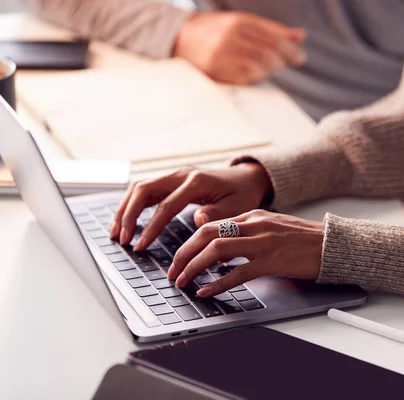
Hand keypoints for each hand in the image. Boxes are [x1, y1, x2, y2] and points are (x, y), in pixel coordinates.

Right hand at [109, 163, 272, 250]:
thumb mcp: (237, 207)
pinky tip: (125, 221)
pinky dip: (132, 204)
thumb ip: (217, 215)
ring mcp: (175, 176)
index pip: (166, 205)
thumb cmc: (243, 194)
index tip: (140, 246)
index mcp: (197, 182)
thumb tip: (198, 220)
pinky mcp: (172, 181)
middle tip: (121, 238)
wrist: (247, 178)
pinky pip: (146, 190)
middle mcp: (182, 174)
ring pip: (140, 187)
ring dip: (125, 208)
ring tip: (116, 232)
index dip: (150, 227)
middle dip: (128, 214)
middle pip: (143, 189)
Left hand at [168, 210, 322, 296]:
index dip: (188, 243)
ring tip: (184, 282)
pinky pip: (238, 273)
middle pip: (206, 235)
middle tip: (173, 271)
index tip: (178, 259)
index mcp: (251, 216)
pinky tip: (207, 292)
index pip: (209, 225)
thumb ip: (244, 236)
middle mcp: (254, 225)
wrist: (331, 244)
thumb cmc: (302, 240)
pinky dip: (218, 284)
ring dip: (194, 267)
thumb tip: (218, 254)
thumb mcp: (270, 228)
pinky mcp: (272, 261)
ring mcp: (262, 242)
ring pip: (216, 251)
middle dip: (183, 254)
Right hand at [174, 11, 306, 84]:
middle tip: (290, 64)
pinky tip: (258, 76)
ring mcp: (224, 54)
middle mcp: (233, 36)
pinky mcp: (216, 70)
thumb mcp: (242, 23)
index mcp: (240, 21)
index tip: (301, 57)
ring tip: (273, 69)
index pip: (273, 37)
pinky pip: (245, 78)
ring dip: (271, 70)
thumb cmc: (216, 31)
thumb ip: (272, 30)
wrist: (178, 37)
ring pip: (259, 66)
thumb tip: (301, 36)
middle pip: (269, 52)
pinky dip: (256, 78)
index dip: (290, 48)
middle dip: (284, 60)